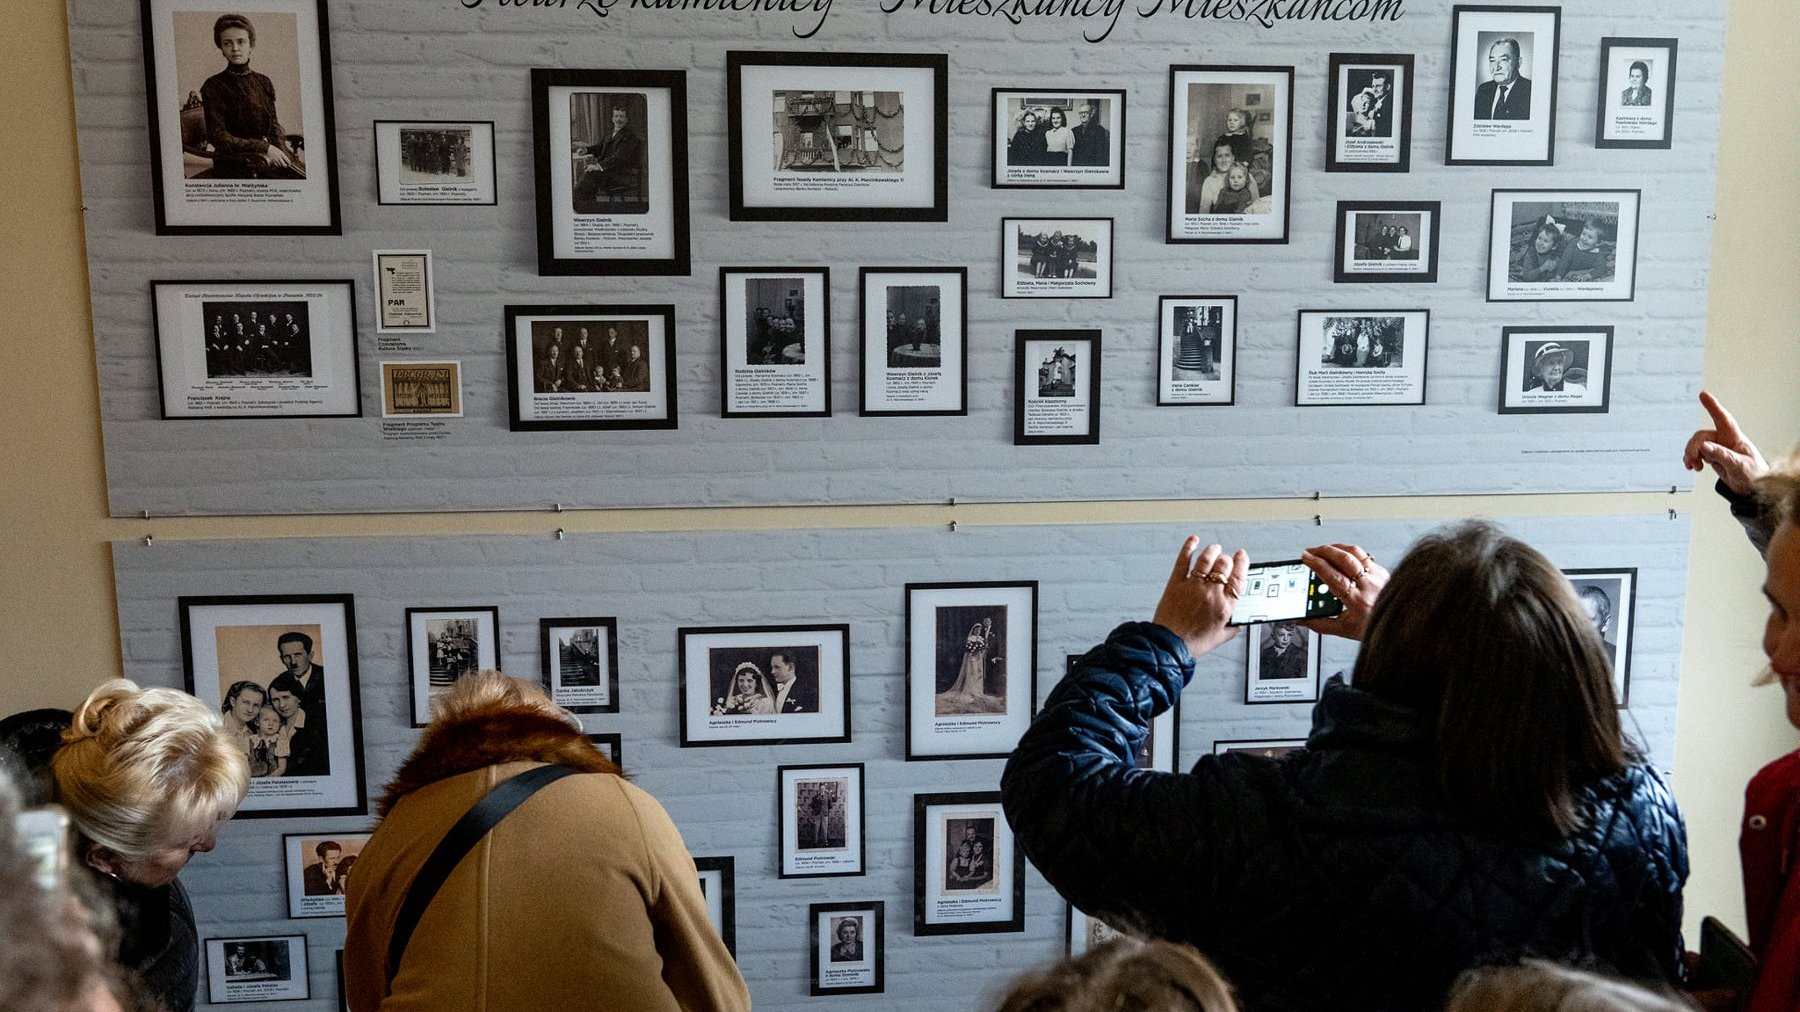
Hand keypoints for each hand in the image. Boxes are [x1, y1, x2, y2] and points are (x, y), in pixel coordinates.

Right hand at [262, 144, 294, 169]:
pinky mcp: (272, 161)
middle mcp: (279, 157)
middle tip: (286, 165)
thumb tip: (287, 161)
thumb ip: (284, 156)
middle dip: (285, 165)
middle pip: (284, 165)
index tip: (289, 163)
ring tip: (281, 163)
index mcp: (281, 154)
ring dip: (281, 165)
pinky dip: (278, 165)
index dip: (289, 163)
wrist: (267, 148)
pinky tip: (278, 163)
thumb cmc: (274, 149)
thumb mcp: (280, 151)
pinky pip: (276, 165)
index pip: (287, 160)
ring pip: (280, 166)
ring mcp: (275, 160)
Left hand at [1152, 536, 1246, 658]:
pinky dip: (1188, 547)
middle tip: (1226, 558)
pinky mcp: (1176, 583)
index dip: (1242, 563)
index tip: (1242, 556)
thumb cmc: (1193, 643)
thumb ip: (1233, 627)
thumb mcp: (1221, 637)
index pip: (1239, 578)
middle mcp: (1211, 593)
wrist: (1170, 645)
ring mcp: (1193, 586)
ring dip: (1212, 550)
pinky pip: (1183, 560)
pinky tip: (1193, 540)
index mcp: (1225, 606)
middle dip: (1227, 558)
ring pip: (1206, 559)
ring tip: (1214, 548)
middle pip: (1224, 565)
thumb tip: (1239, 621)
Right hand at [1298, 543, 1387, 640]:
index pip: (1334, 576)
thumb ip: (1320, 624)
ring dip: (1336, 547)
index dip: (1317, 564)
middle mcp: (1369, 585)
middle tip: (1310, 551)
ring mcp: (1377, 575)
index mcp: (1357, 600)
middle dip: (1323, 551)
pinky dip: (1349, 551)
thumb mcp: (1345, 629)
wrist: (1401, 625)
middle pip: (1344, 559)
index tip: (1306, 559)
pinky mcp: (1382, 571)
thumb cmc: (1375, 626)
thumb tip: (1302, 620)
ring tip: (1323, 549)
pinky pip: (1364, 555)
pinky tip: (1341, 553)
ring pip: (1355, 552)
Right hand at [1683, 390, 1768, 494]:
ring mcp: (1718, 448)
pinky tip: (1694, 466)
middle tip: (1692, 461)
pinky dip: (1692, 460)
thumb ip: (1722, 455)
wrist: (1753, 488)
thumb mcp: (1740, 466)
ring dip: (1691, 455)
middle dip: (1694, 448)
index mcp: (1735, 438)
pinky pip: (1697, 453)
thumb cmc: (1754, 475)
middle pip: (1702, 436)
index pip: (1723, 419)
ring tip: (1693, 466)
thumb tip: (1704, 446)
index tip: (1703, 395)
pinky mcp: (1713, 456)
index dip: (1713, 406)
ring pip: (1697, 445)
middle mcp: (1725, 440)